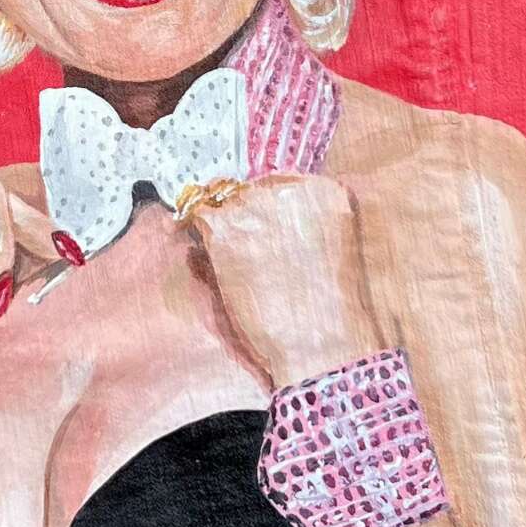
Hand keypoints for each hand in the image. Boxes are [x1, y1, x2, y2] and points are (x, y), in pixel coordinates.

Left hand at [180, 171, 381, 386]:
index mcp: (323, 190)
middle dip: (243, 218)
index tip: (265, 233)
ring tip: (239, 266)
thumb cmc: (325, 310)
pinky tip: (214, 261)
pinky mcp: (224, 227)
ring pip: (221, 203)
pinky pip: (198, 217)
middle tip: (249, 256)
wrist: (319, 343)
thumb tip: (256, 215)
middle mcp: (287, 187)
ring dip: (222, 228)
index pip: (279, 182)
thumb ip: (298, 221)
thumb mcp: (327, 249)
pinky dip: (198, 235)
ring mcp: (253, 204)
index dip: (266, 209)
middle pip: (247, 190)